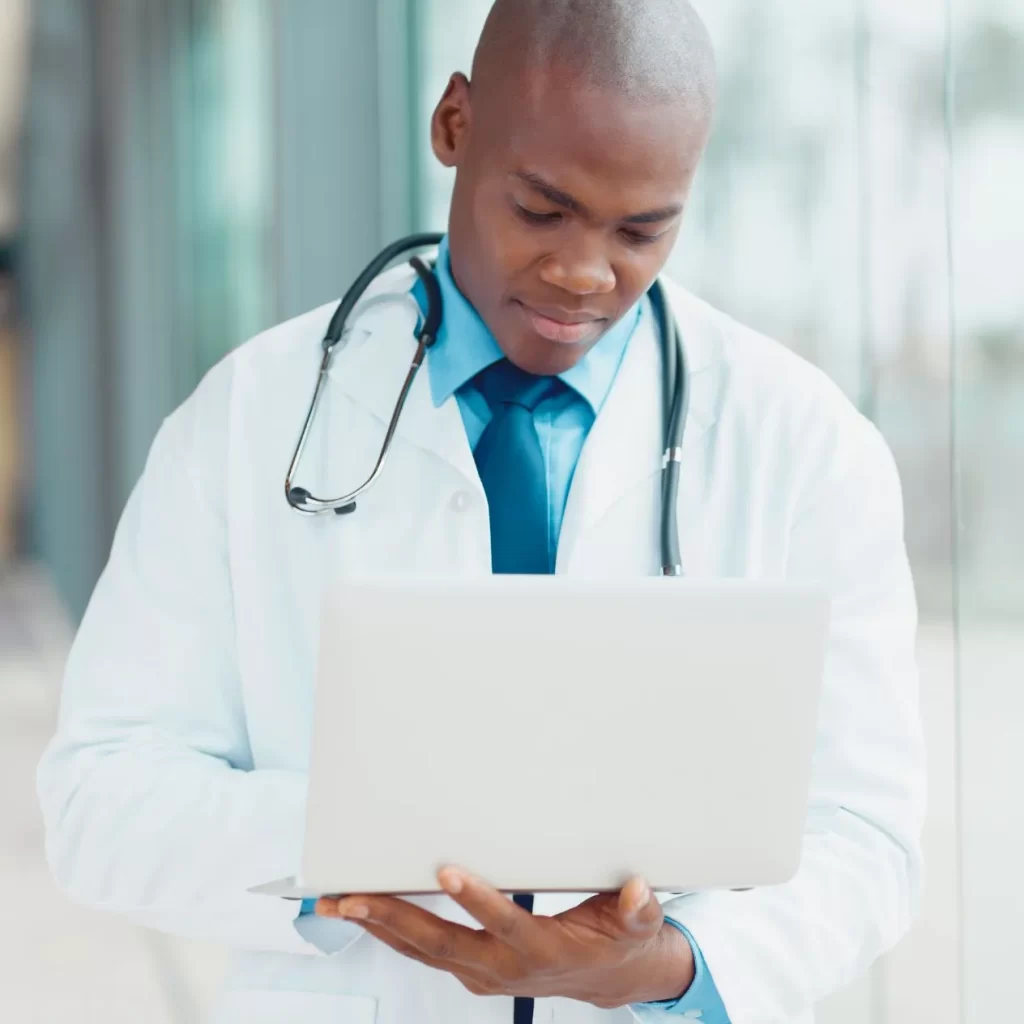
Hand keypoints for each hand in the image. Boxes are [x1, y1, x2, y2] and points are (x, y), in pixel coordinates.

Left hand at [315, 869, 694, 1008]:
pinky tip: (363, 912)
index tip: (447, 870)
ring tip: (333, 902)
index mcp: (540, 950)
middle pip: (440, 943)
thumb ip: (637, 910)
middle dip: (392, 918)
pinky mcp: (470, 968)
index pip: (504, 924)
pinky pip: (421, 951)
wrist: (610, 980)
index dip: (477, 900)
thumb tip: (638, 891)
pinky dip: (389, 932)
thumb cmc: (618, 943)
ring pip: (420, 950)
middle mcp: (502, 967)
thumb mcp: (636, 926)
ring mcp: (480, 972)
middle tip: (350, 896)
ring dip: (376, 925)